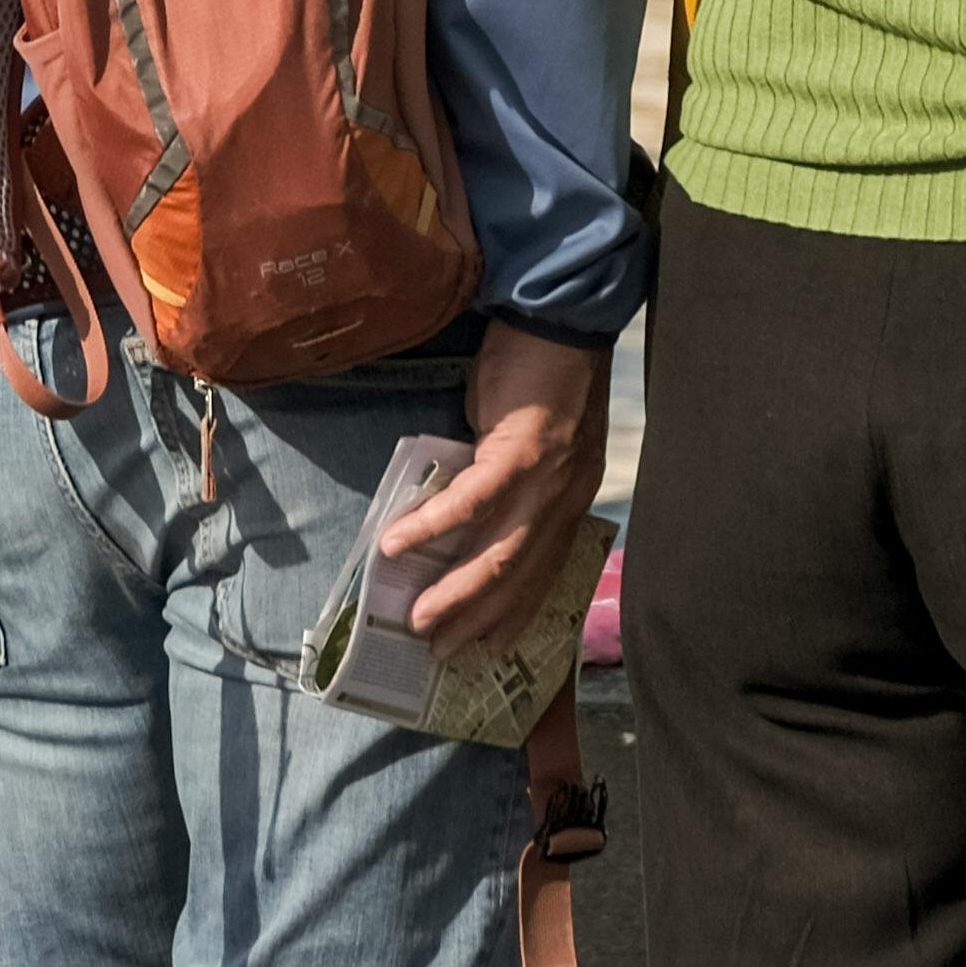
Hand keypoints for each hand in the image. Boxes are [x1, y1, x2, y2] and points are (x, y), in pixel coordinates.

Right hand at [390, 319, 610, 653]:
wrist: (559, 317)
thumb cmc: (541, 372)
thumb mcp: (534, 442)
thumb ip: (510, 480)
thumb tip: (462, 513)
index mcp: (569, 498)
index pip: (543, 572)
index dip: (514, 612)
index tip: (485, 646)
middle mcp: (565, 499)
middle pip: (520, 576)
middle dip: (477, 619)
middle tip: (438, 650)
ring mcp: (546, 479)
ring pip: (500, 554)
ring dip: (457, 592)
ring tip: (418, 619)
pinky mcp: (520, 451)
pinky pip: (472, 501)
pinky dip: (433, 527)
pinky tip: (396, 545)